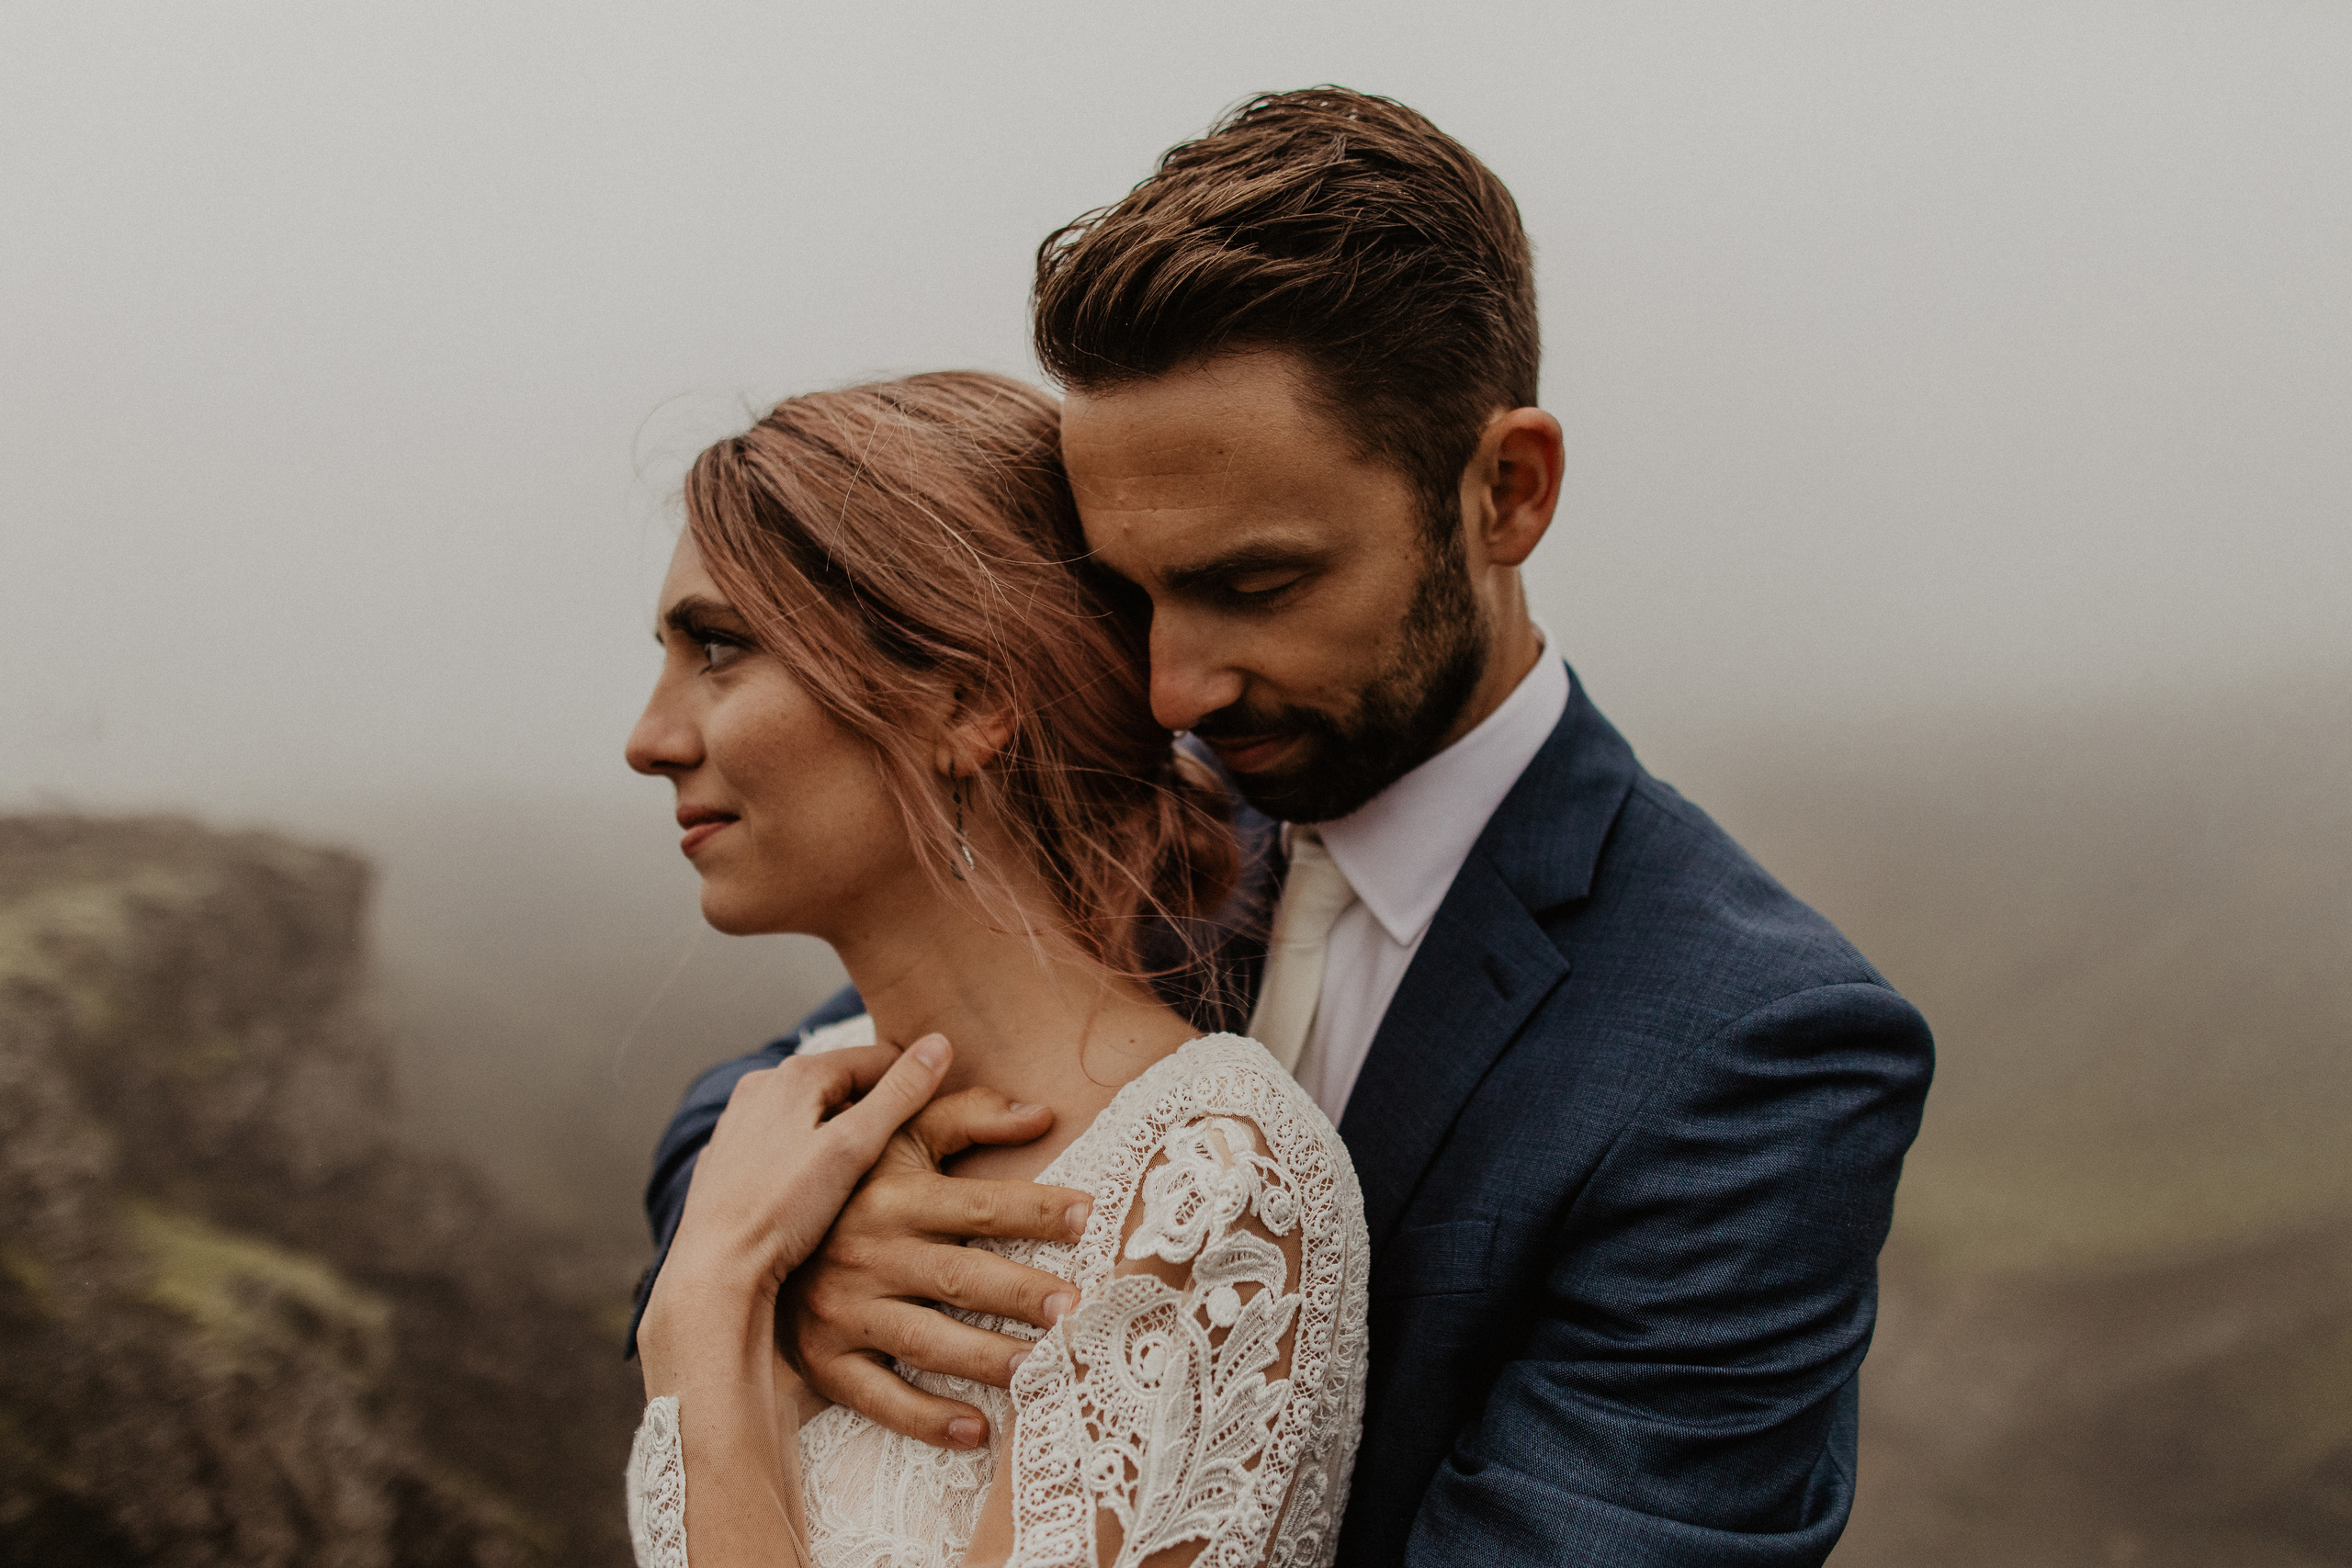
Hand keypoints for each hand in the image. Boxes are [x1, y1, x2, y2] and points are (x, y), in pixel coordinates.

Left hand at [647, 1036, 951, 1343]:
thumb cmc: (782, 1210)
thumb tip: (940, 1044)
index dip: (913, 1084)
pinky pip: (782, 1144)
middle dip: (875, 1111)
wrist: (715, 1271)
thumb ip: (900, 1094)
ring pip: (810, 1116)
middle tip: (904, 1154)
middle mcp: (760, 1088)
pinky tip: (815, 1193)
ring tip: (863, 1178)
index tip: (939, 1116)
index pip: (876, 1058)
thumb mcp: (854, 1147)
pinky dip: (806, 1157)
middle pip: (841, 1085)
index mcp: (794, 1075)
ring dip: (840, 1136)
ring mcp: (738, 1125)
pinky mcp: (726, 1161)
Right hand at [783, 1087, 1094, 1448]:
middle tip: (1076, 1309)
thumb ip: (968, 1118)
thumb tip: (1042, 1114)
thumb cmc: (850, 1185)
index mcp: (894, 1197)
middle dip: (1020, 1294)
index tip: (1088, 1217)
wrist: (750, 1235)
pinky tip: (979, 1429)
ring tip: (1040, 1368)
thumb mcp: (899, 1139)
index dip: (1034, 1211)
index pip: (977, 1205)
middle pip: (959, 1277)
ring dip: (984, 1357)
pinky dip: (928, 1419)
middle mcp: (870, 1254)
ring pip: (926, 1340)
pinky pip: (881, 1397)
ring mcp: (845, 1311)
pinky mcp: (826, 1360)